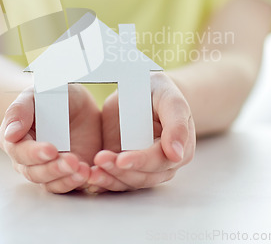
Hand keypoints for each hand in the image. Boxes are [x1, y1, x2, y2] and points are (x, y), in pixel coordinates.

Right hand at [0, 84, 101, 193]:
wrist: (78, 103)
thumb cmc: (52, 95)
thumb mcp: (37, 93)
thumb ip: (20, 110)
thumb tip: (10, 135)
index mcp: (15, 139)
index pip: (20, 152)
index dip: (34, 153)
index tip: (51, 149)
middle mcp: (27, 160)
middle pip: (34, 172)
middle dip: (53, 169)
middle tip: (72, 161)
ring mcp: (47, 169)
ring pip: (51, 183)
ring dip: (67, 179)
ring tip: (84, 170)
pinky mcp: (66, 175)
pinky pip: (69, 186)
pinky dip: (79, 183)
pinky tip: (89, 174)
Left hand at [87, 72, 195, 192]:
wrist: (141, 89)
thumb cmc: (159, 92)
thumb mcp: (171, 100)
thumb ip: (176, 124)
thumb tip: (176, 155)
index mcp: (180, 150)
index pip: (159, 161)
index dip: (141, 161)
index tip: (121, 159)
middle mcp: (163, 165)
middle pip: (142, 177)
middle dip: (120, 172)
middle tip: (99, 161)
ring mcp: (143, 167)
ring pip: (128, 182)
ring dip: (109, 179)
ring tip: (91, 172)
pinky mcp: (125, 167)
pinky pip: (115, 180)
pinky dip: (103, 180)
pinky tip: (90, 176)